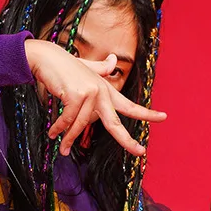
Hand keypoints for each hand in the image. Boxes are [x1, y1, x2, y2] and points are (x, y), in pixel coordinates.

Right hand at [23, 37, 166, 157]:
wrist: (47, 57)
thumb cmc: (65, 67)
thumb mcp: (87, 70)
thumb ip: (101, 69)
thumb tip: (113, 59)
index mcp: (106, 90)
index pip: (129, 105)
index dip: (146, 113)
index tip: (163, 117)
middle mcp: (101, 92)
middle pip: (115, 123)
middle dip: (127, 140)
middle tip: (140, 152)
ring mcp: (90, 93)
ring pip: (80, 126)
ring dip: (69, 140)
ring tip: (63, 150)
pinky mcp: (77, 96)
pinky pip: (68, 121)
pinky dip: (59, 129)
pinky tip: (52, 134)